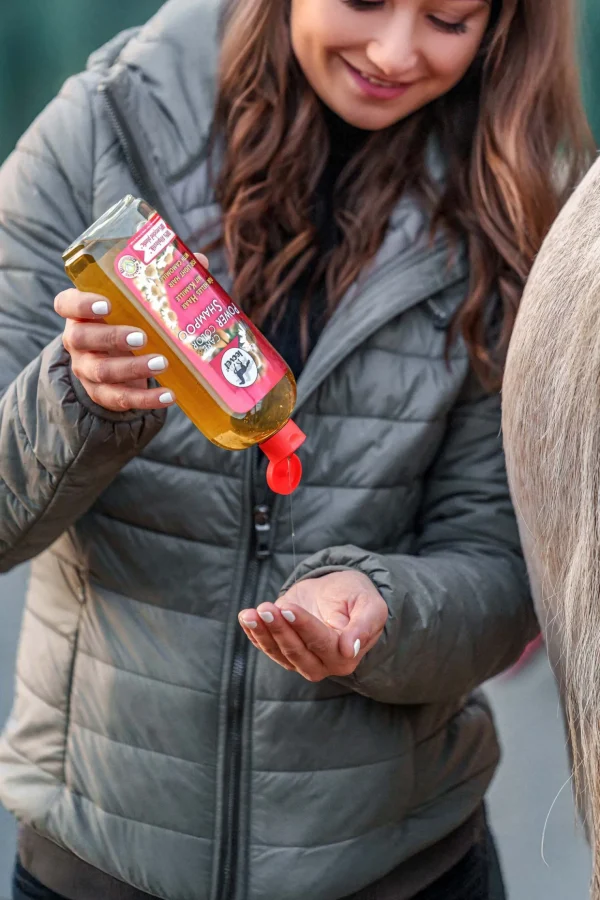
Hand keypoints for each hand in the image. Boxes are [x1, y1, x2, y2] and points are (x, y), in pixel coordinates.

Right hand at [55, 252, 208, 412]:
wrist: (120, 359)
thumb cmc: (130, 319)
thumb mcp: (139, 301)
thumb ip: (164, 279)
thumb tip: (200, 261)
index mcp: (81, 310)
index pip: (66, 303)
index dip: (81, 304)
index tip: (106, 304)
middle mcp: (77, 340)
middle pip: (82, 338)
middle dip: (112, 337)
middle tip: (142, 336)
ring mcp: (87, 369)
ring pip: (102, 371)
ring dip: (133, 368)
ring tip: (162, 363)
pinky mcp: (102, 394)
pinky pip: (120, 399)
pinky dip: (145, 400)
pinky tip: (169, 396)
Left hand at [239, 571, 387, 681]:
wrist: (341, 592)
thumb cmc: (358, 597)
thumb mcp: (371, 606)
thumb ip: (364, 626)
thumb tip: (350, 651)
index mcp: (346, 656)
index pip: (321, 643)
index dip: (303, 626)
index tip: (288, 607)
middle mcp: (323, 664)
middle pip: (297, 651)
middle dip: (279, 629)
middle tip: (266, 607)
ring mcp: (301, 660)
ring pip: (278, 652)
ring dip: (262, 633)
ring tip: (251, 613)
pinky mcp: (284, 650)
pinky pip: (266, 647)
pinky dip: (253, 634)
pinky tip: (246, 618)